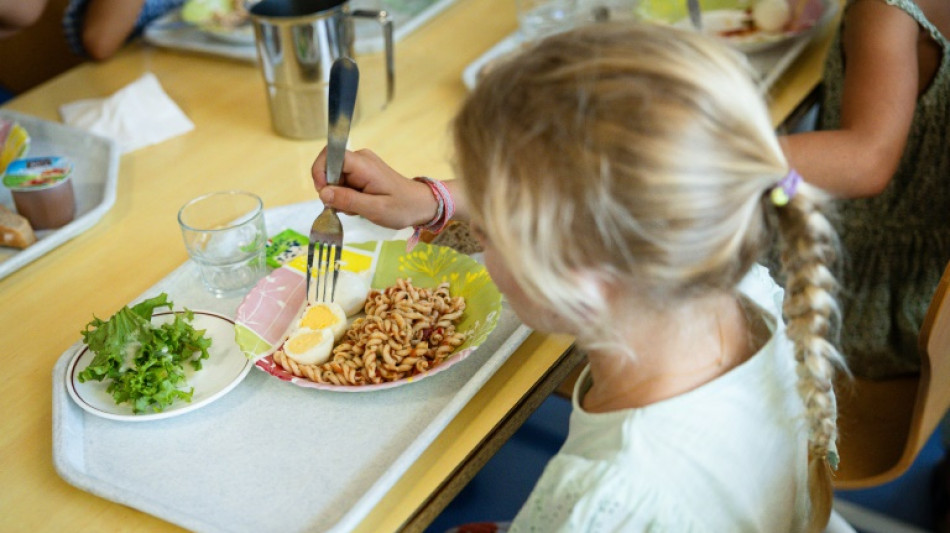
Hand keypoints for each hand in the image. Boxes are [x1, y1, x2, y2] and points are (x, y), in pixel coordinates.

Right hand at [312, 147, 438, 228]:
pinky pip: (344, 182)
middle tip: (347, 208)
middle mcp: (360, 159)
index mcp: (363, 164)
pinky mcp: (362, 173)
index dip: (320, 172)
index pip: (330, 155)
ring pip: (336, 178)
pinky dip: (347, 196)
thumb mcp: (374, 209)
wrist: (421, 205)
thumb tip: (323, 193)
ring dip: (341, 197)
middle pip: (330, 169)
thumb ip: (347, 200)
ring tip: (359, 208)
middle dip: (332, 191)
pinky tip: (361, 205)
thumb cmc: (402, 207)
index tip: (324, 194)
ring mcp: (361, 165)